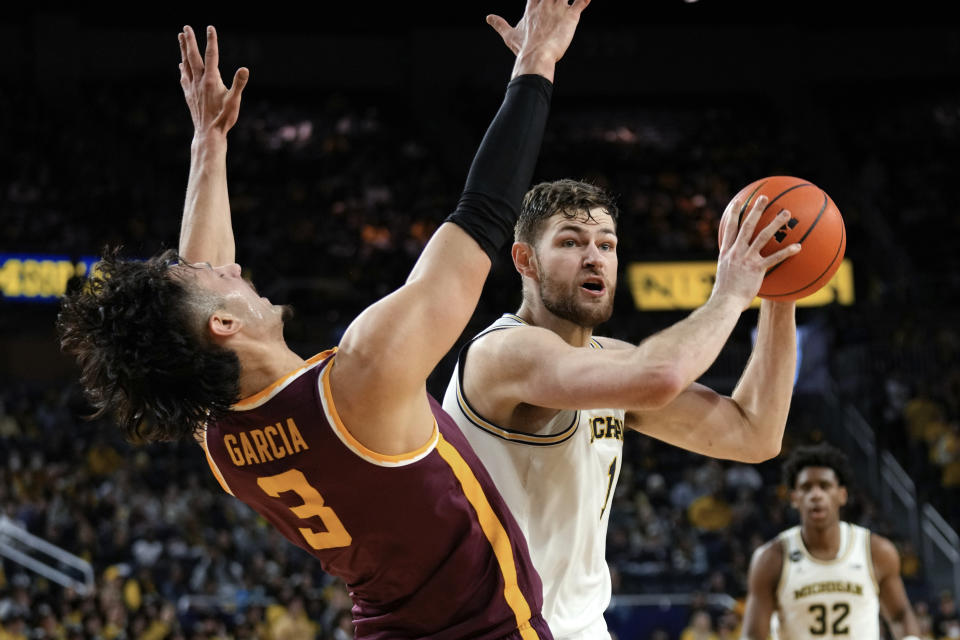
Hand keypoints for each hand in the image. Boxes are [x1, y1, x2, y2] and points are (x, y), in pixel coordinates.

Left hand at [179, 25, 248, 139]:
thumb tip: (244, 68)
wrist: (208, 134)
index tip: (210, 28)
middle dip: (190, 41)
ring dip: (183, 50)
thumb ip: (239, 84)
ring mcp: (192, 88)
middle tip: (186, 27)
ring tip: (180, 38)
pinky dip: (182, 68)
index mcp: (211, 80)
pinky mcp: (189, 95)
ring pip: (186, 64)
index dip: (211, 41)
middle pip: (193, 57)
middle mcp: (199, 81)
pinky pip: (184, 77)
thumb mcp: (235, 101)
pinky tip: (181, 65)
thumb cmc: (223, 118)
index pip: (211, 56)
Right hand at [487, 0, 590, 79]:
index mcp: (532, 8)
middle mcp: (545, 4)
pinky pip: (581, 2)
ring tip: (565, 2)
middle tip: (554, 1)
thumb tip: (488, 17)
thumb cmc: (523, 49)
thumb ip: (499, 24)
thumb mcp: (509, 35)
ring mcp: (558, 9)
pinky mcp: (571, 17)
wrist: (536, 58)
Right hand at [714, 194, 801, 308]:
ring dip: (775, 223)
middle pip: (747, 226)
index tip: (738, 202)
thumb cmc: (724, 293)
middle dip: (755, 210)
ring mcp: (746, 259)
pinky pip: (774, 258)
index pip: (729, 228)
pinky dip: (787, 251)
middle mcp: (736, 252)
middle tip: (764, 197)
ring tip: (786, 213)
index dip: (733, 214)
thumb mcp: (724, 274)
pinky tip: (799, 247)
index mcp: (726, 252)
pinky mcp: (757, 269)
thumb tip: (736, 265)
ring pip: (762, 236)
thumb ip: (731, 265)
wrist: (725, 303)